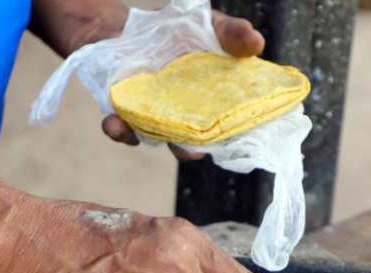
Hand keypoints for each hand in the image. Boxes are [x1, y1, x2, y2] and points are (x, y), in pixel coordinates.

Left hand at [101, 11, 265, 160]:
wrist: (127, 28)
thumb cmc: (180, 31)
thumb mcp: (211, 26)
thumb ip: (233, 34)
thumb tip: (257, 43)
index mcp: (211, 102)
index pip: (226, 125)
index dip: (231, 133)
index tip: (235, 135)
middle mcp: (184, 116)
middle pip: (190, 143)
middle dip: (189, 149)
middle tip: (190, 149)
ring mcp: (153, 117)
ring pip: (155, 139)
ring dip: (149, 139)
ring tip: (144, 135)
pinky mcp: (124, 114)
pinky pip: (121, 129)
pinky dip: (117, 129)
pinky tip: (113, 123)